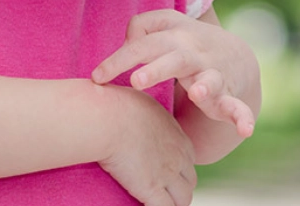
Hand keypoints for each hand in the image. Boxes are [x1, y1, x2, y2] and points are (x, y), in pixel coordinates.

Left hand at [92, 9, 256, 137]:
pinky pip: (237, 107)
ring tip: (199, 92)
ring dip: (206, 86)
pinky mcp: (228, 96)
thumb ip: (142, 27)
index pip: (145, 42)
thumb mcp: (166, 26)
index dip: (120, 59)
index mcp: (176, 36)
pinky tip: (245, 130)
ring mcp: (214, 74)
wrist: (235, 55)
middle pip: (175, 57)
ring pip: (210, 79)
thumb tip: (126, 43)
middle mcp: (195, 53)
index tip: (97, 78)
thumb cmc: (186, 43)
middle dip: (158, 68)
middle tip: (136, 80)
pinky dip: (242, 116)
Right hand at [100, 86, 196, 205]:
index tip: (167, 172)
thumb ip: (148, 115)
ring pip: (183, 199)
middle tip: (164, 193)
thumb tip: (138, 113)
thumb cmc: (118, 106)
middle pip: (190, 180)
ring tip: (159, 204)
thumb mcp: (143, 104)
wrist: (109, 118)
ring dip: (173, 203)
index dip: (179, 168)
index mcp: (177, 135)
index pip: (188, 158)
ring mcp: (168, 173)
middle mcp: (178, 155)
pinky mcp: (152, 189)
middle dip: (180, 188)